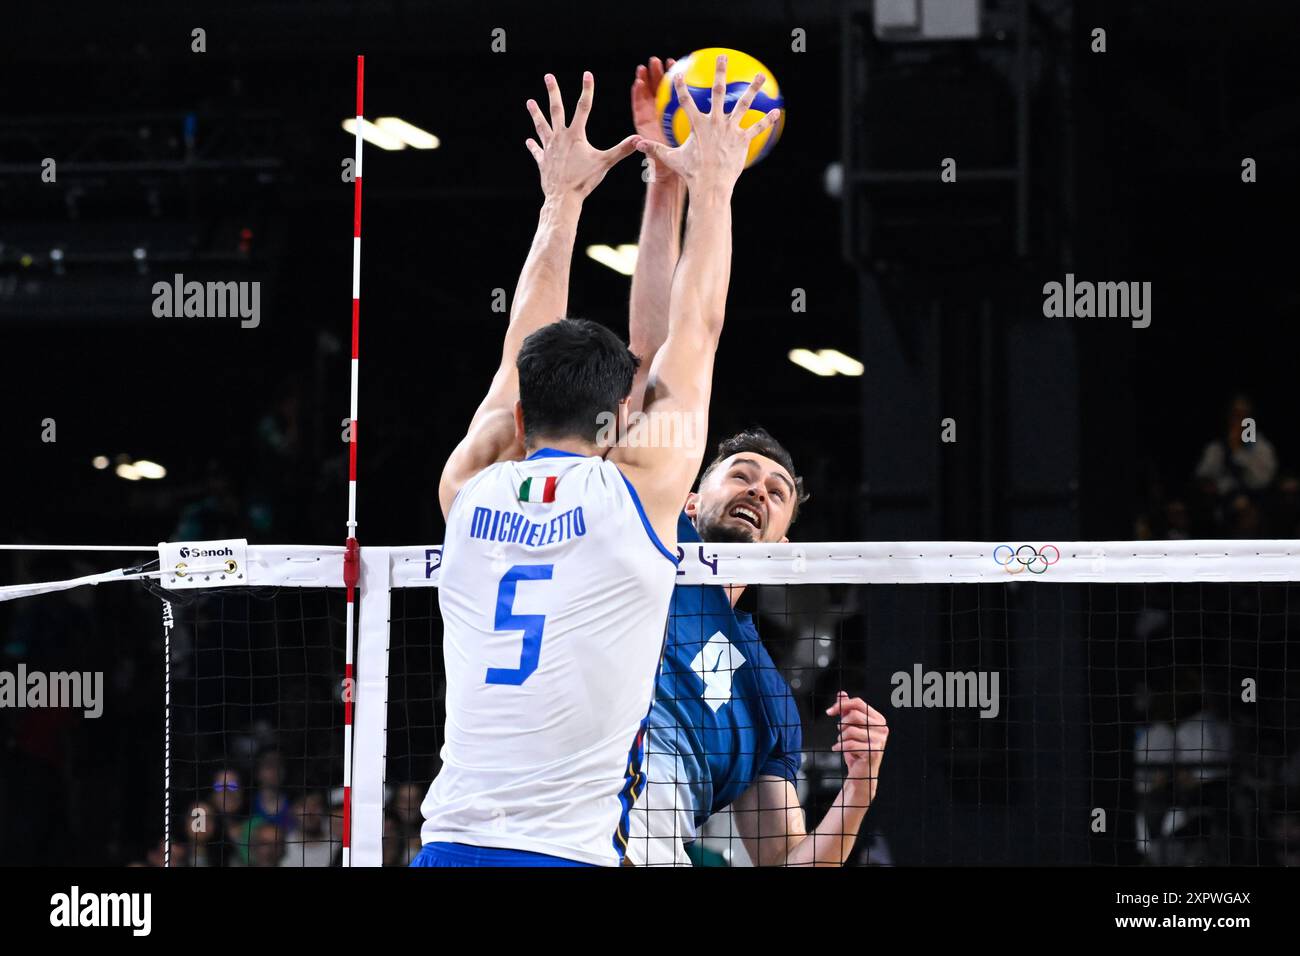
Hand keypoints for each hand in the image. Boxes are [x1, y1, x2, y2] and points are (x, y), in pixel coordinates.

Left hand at [526, 71, 638, 199]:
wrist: (563, 198)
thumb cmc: (584, 180)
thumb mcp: (605, 163)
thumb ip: (622, 150)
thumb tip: (640, 140)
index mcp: (575, 135)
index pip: (583, 107)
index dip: (587, 90)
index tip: (587, 74)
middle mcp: (560, 138)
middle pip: (556, 110)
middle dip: (553, 92)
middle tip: (548, 76)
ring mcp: (549, 149)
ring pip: (542, 126)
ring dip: (536, 114)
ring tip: (530, 102)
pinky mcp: (543, 161)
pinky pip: (537, 151)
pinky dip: (534, 146)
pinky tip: (529, 140)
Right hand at [634, 54, 780, 192]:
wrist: (710, 187)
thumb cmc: (691, 173)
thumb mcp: (671, 159)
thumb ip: (656, 149)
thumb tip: (637, 145)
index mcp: (697, 125)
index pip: (686, 101)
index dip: (681, 86)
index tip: (679, 73)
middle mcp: (714, 122)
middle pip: (717, 92)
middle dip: (719, 72)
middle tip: (722, 57)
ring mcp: (730, 130)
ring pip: (743, 104)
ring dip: (752, 88)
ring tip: (759, 75)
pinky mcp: (742, 140)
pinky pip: (756, 128)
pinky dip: (766, 120)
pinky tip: (776, 110)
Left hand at [827, 692, 888, 797]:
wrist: (861, 774)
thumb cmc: (856, 750)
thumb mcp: (850, 728)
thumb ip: (847, 710)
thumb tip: (842, 694)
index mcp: (878, 719)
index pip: (858, 703)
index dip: (841, 705)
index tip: (829, 712)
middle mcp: (882, 728)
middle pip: (854, 715)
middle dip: (841, 724)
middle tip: (839, 733)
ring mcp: (879, 740)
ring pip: (850, 730)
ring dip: (841, 738)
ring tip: (842, 743)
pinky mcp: (873, 752)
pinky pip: (850, 744)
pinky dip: (840, 746)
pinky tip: (837, 749)